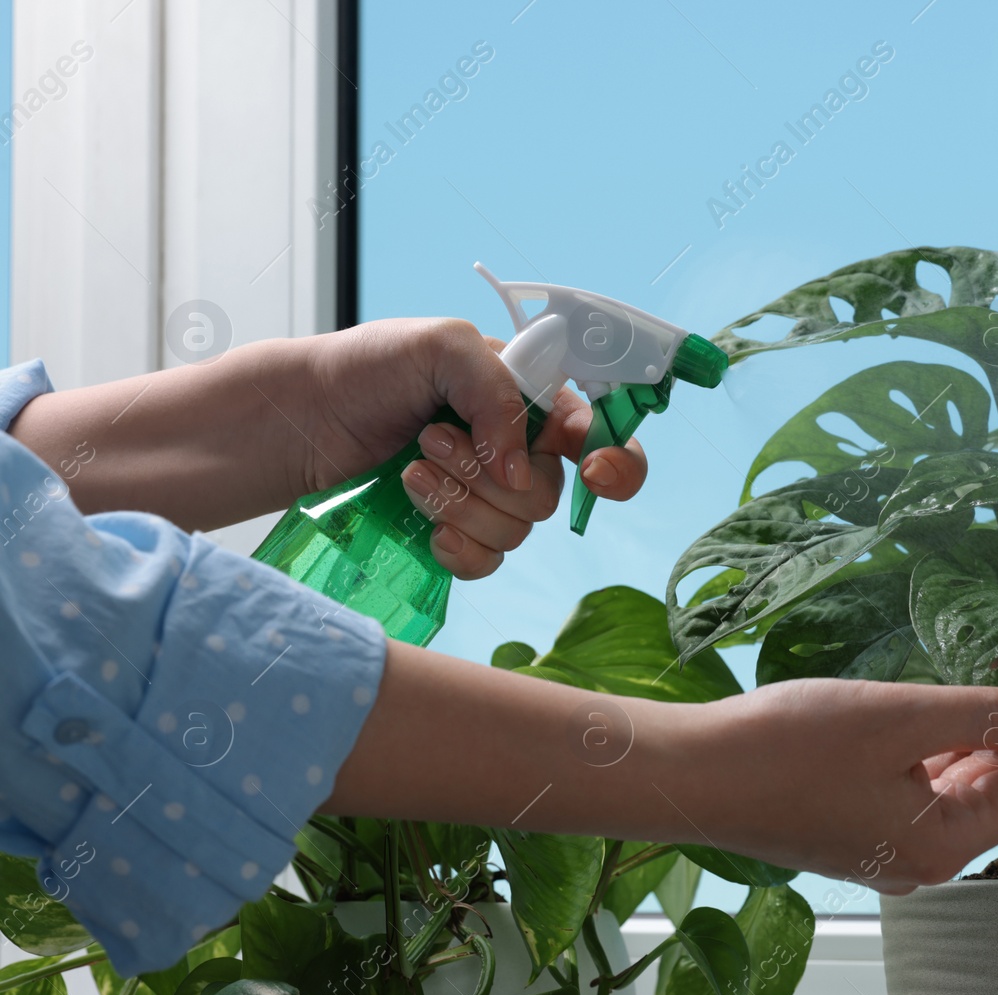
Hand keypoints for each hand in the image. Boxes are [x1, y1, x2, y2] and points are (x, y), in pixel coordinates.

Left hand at [300, 319, 648, 577]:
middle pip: (551, 493)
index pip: (600, 436)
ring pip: (516, 530)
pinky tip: (427, 528)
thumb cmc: (367, 368)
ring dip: (459, 503)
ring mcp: (486, 497)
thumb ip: (498, 392)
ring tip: (409, 470)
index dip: (616, 461)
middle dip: (486, 473)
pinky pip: (487, 563)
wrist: (298, 420)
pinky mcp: (453, 534)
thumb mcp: (441, 346)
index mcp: (531, 400)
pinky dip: (460, 549)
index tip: (593, 471)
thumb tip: (519, 469)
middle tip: (430, 438)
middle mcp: (517, 451)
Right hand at [677, 649, 997, 891]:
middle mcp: (917, 858)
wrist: (693, 772)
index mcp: (939, 847)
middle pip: (996, 793)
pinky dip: (942, 748)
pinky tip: (950, 711)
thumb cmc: (790, 747)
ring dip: (984, 736)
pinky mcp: (852, 823)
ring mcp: (882, 844)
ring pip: (955, 788)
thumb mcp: (901, 717)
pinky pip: (917, 786)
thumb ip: (979, 714)